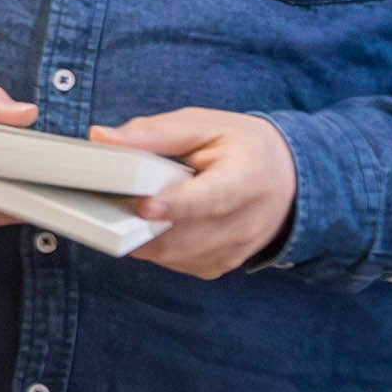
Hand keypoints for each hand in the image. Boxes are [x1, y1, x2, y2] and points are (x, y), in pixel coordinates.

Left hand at [94, 108, 300, 277]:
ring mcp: (234, 251)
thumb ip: (153, 133)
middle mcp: (246, 223)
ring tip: (131, 207)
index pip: (210, 198)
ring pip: (173, 255)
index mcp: (247, 178)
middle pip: (183, 236)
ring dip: (144, 236)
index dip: (175, 204)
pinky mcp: (221, 266)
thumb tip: (101, 137)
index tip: (144, 205)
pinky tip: (156, 223)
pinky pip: (177, 263)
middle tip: (111, 202)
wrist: (290, 180)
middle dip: (141, 222)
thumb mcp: (205, 125)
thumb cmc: (243, 147)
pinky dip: (158, 247)